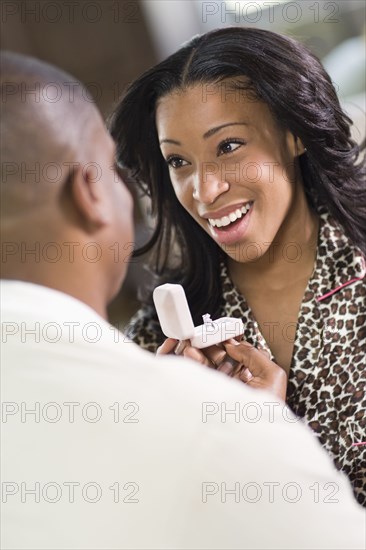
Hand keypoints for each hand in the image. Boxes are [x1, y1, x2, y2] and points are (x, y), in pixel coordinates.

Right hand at [157, 337, 286, 400]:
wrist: (253, 441)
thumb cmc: (267, 412)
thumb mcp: (272, 375)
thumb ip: (253, 354)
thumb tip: (234, 344)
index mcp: (250, 377)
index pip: (235, 354)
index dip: (226, 341)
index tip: (217, 331)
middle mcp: (233, 383)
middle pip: (217, 358)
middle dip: (208, 346)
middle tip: (199, 336)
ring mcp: (218, 391)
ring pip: (205, 366)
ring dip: (198, 353)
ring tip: (191, 346)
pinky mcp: (205, 397)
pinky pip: (196, 376)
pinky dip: (190, 364)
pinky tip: (189, 355)